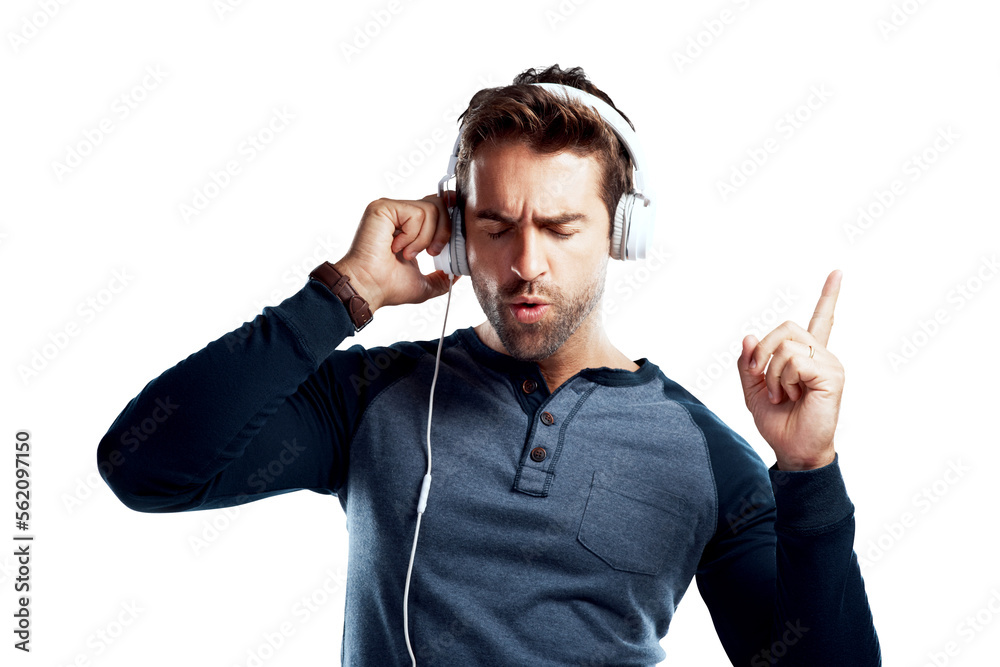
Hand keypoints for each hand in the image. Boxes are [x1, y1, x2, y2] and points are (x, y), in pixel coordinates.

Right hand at [333, 194, 458, 312]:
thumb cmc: (387, 287)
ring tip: (408, 254)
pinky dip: (413, 235)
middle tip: (432, 252)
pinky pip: (417, 213)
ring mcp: (391, 209)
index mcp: (408, 227)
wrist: (369, 288)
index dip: (450, 221)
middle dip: (444, 231)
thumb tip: (457, 274)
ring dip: (425, 238)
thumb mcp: (423, 284)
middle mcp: (400, 214)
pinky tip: (397, 248)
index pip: (438, 209)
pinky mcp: (383, 208)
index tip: (452, 241)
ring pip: (431, 209)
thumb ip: (440, 277)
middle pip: (440, 204)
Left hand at [737, 270, 844, 470]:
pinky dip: (782, 380)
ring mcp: (830, 364)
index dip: (829, 296)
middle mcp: (822, 355)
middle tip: (758, 377)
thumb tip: (749, 337)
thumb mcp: (751, 389)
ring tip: (780, 394)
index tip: (837, 272)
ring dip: (771, 373)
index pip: (821, 319)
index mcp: (807, 356)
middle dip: (762, 351)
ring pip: (787, 345)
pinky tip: (791, 396)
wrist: (791, 450)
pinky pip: (795, 362)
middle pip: (786, 327)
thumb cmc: (777, 421)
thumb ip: (748, 362)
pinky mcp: (831, 375)